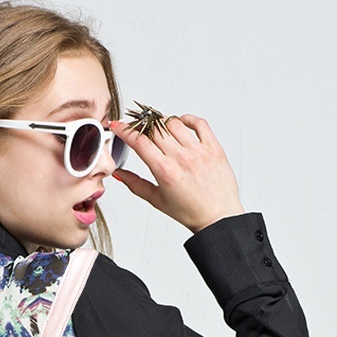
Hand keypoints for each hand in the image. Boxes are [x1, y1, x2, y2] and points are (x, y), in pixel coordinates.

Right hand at [109, 113, 244, 232]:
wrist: (218, 217)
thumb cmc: (191, 212)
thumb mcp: (157, 200)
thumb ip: (135, 184)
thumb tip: (120, 174)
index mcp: (165, 171)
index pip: (139, 141)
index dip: (125, 130)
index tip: (118, 126)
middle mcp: (182, 158)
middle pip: (154, 129)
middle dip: (141, 126)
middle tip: (138, 130)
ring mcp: (199, 151)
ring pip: (174, 123)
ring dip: (162, 122)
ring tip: (160, 130)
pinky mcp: (213, 148)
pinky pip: (199, 124)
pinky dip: (188, 119)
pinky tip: (181, 124)